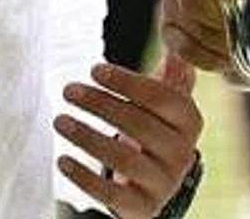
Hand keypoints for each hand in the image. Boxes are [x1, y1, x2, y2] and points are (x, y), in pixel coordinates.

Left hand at [54, 55, 202, 218]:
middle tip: (68, 90)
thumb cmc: (154, 132)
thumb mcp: (165, 106)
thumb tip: (177, 47)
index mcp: (189, 121)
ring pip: (125, 160)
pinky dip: (84, 177)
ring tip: (60, 120)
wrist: (157, 185)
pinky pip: (112, 194)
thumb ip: (170, 78)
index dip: (126, 82)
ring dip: (88, 137)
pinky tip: (62, 160)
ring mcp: (164, 183)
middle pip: (139, 125)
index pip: (161, 97)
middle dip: (100, 104)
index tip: (94, 69)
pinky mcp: (144, 208)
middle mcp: (182, 153)